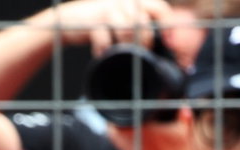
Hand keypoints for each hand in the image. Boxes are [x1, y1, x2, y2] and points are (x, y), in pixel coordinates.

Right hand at [48, 0, 173, 52]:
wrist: (69, 19)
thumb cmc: (101, 24)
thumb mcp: (123, 20)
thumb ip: (141, 26)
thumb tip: (165, 44)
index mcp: (135, 0)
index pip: (159, 9)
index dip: (167, 25)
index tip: (170, 42)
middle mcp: (124, 0)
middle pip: (143, 22)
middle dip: (143, 41)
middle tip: (138, 52)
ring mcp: (109, 8)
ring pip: (126, 29)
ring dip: (124, 46)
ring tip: (119, 53)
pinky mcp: (94, 19)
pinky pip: (105, 38)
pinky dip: (104, 49)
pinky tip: (101, 53)